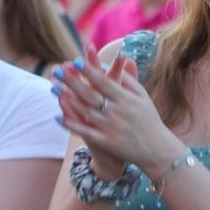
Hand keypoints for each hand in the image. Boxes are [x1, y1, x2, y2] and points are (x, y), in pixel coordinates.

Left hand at [54, 45, 173, 175]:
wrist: (156, 149)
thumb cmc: (149, 119)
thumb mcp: (143, 96)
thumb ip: (129, 78)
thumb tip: (116, 61)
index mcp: (126, 99)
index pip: (104, 82)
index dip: (90, 72)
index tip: (76, 61)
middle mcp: (117, 112)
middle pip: (90, 94)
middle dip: (72, 81)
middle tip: (57, 70)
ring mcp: (110, 127)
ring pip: (84, 111)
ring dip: (67, 99)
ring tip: (53, 87)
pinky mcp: (106, 142)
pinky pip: (85, 132)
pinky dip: (72, 125)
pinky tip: (58, 116)